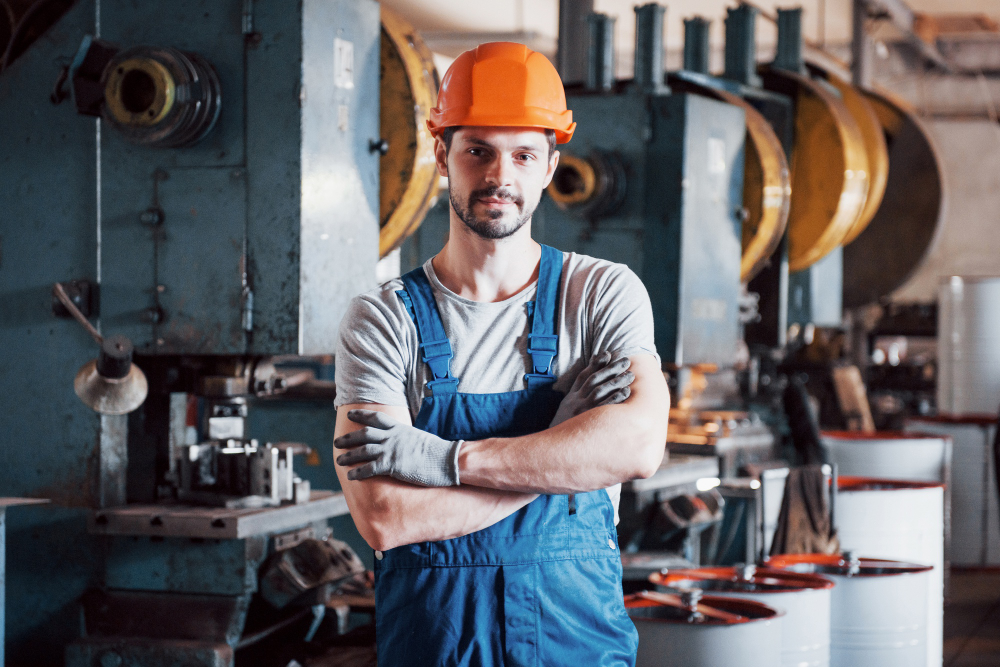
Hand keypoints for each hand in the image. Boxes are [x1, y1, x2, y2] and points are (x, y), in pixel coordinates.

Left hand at [334, 409, 462, 486]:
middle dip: (349, 438)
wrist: (447, 459)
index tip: (351, 414)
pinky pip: (369, 468)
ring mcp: (392, 450)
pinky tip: (350, 476)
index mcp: (400, 429)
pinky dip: (358, 472)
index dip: (362, 415)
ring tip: (338, 460)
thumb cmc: (438, 452)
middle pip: (365, 433)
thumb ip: (408, 439)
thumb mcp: (420, 439)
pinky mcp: (393, 465)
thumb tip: (405, 444)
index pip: (377, 417)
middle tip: (337, 442)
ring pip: (363, 450)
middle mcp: (393, 437)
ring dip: (349, 455)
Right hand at [550, 352, 633, 426]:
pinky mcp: (588, 424)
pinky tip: (626, 392)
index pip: (583, 376)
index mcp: (571, 398)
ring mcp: (581, 412)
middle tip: (626, 360)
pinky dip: (615, 398)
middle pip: (594, 380)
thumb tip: (591, 384)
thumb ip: (578, 396)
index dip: (595, 364)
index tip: (607, 354)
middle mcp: (575, 402)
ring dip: (616, 381)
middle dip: (610, 369)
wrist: (553, 450)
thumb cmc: (565, 429)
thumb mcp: (567, 410)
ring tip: (630, 375)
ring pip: (599, 391)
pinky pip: (603, 408)